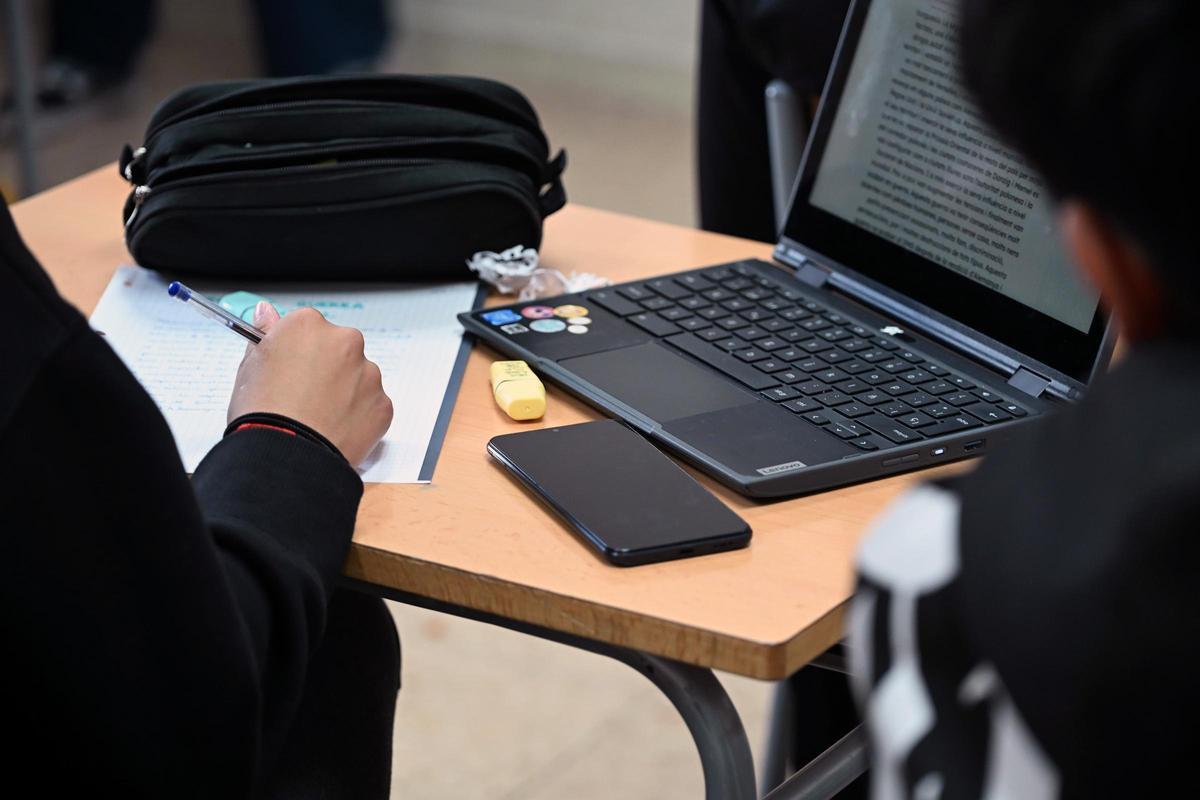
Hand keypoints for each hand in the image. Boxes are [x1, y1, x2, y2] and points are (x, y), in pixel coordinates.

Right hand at [227, 303, 393, 465]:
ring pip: (358, 377)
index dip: (298, 352)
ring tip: (318, 418)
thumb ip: (265, 335)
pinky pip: (371, 406)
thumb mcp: (250, 367)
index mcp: (308, 326)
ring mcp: (368, 374)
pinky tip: (334, 430)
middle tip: (304, 397)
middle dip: (326, 369)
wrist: (286, 456)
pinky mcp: (383, 404)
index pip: (308, 329)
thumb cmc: (262, 413)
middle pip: (339, 349)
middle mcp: (345, 342)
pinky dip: (358, 417)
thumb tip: (265, 312)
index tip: (292, 369)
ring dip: (344, 392)